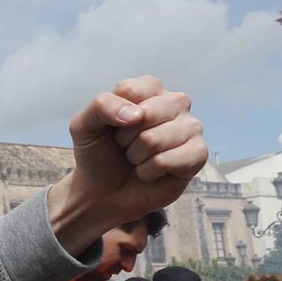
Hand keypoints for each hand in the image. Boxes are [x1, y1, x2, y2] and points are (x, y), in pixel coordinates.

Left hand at [47, 78, 206, 255]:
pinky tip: (150, 172)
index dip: (113, 115)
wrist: (104, 191)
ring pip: (155, 140)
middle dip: (126, 138)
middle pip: (147, 114)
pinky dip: (149, 171)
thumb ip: (101, 106)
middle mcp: (175, 103)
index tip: (113, 127)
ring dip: (136, 156)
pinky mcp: (198, 154)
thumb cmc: (98, 153)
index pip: (131, 90)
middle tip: (125, 146)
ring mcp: (190, 128)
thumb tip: (137, 115)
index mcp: (149, 89)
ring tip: (137, 159)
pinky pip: (167, 160)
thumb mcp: (84, 125)